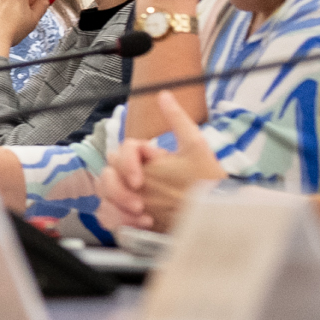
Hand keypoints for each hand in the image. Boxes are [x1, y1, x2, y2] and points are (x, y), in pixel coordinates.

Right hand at [103, 109, 224, 231]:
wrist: (217, 218)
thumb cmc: (208, 184)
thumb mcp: (195, 149)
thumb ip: (178, 121)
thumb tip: (164, 94)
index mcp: (147, 159)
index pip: (121, 152)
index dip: (126, 165)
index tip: (139, 181)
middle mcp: (136, 177)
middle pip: (106, 175)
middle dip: (118, 190)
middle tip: (139, 203)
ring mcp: (131, 198)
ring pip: (103, 197)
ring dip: (117, 207)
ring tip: (142, 216)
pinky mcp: (131, 219)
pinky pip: (108, 218)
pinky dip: (120, 222)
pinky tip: (141, 226)